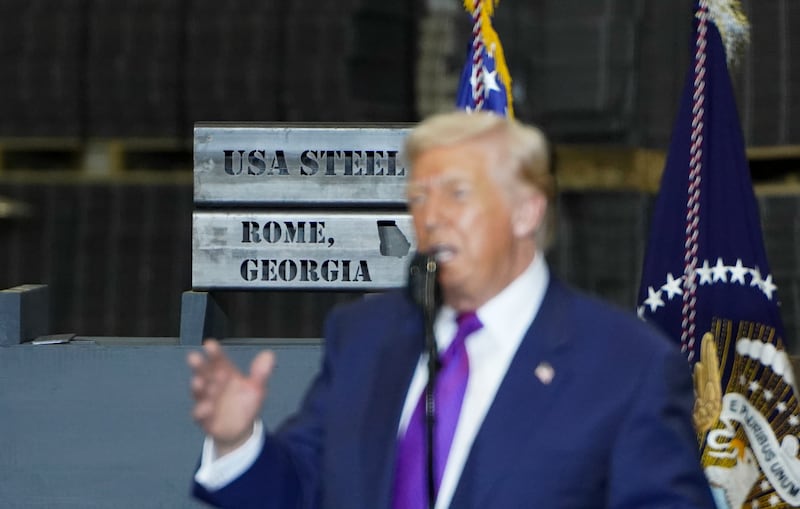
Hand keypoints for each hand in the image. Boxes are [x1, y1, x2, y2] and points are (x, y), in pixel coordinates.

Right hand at [187, 339, 275, 456]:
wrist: (240, 429)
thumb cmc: (244, 403)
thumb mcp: (256, 388)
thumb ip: (260, 372)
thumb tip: (269, 354)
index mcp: (224, 373)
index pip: (218, 361)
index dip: (214, 353)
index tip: (209, 344)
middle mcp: (212, 385)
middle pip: (203, 373)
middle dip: (198, 366)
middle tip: (193, 357)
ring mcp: (206, 401)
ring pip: (199, 392)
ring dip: (197, 387)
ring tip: (198, 382)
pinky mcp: (204, 418)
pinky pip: (200, 414)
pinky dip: (201, 411)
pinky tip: (206, 408)